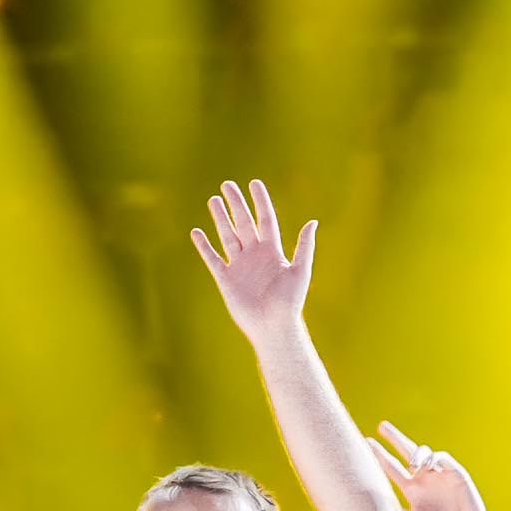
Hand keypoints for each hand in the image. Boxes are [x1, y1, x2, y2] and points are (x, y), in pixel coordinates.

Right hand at [192, 180, 317, 338]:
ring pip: (228, 236)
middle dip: (236, 204)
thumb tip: (313, 221)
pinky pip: (213, 258)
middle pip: (244, 223)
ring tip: (213, 200)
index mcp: (273, 251)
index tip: (254, 183)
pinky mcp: (226, 279)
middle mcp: (255, 255)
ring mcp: (239, 266)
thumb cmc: (289, 302)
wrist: (272, 327)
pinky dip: (204, 246)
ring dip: (220, 218)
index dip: (260, 201)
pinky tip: (197, 232)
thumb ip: (304, 246)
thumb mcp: (300, 271)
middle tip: (227, 184)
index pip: (265, 219)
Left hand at [376, 423, 491, 510]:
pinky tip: (429, 467)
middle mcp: (424, 479)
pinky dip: (434, 458)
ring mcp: (440, 475)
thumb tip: (366, 504)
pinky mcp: (456, 474)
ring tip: (414, 466)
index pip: (392, 468)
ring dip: (417, 455)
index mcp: (412, 490)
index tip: (367, 442)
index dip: (380, 456)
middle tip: (382, 425)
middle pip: (406, 452)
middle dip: (394, 438)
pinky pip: (443, 457)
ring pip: (424, 452)